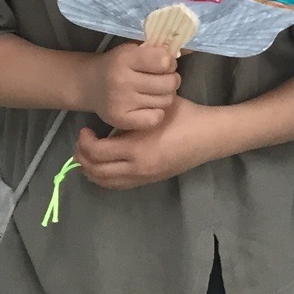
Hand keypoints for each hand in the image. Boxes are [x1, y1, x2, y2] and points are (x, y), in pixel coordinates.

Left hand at [75, 96, 215, 189]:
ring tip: (90, 154)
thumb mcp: (156, 109)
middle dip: (82, 157)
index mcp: (138, 148)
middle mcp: (137, 168)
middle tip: (83, 142)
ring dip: (91, 170)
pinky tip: (105, 164)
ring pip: (104, 182)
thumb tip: (112, 111)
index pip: (96, 152)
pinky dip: (105, 177)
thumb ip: (133, 114)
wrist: (211, 135)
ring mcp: (144, 177)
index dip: (85, 142)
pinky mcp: (150, 180)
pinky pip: (117, 185)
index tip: (86, 129)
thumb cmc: (186, 116)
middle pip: (95, 171)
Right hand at [80, 41, 180, 130]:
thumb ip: (160, 49)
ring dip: (165, 96)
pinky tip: (149, 106)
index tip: (163, 64)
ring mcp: (120, 101)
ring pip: (166, 100)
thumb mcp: (135, 49)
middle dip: (171, 80)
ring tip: (155, 92)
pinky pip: (155, 118)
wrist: (89, 84)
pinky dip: (157, 112)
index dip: (169, 62)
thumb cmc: (118, 64)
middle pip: (169, 83)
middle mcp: (122, 80)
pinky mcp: (120, 119)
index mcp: (125, 58)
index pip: (164, 61)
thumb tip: (191, 48)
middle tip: (162, 80)